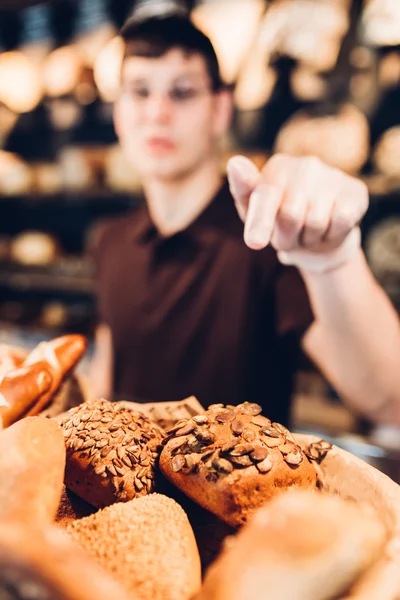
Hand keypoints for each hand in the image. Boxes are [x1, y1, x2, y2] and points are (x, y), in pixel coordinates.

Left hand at [227, 154, 367, 271]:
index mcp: (276, 168)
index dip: (260, 223)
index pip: (266, 197)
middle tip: (288, 237)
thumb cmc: (278, 216)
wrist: (320, 227)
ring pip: (316, 224)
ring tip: (307, 232)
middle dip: (286, 238)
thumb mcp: (253, 208)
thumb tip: (235, 163)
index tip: (254, 243)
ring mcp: (332, 176)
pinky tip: (329, 228)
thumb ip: (243, 190)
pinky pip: (340, 222)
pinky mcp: (355, 191)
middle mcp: (305, 165)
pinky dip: (331, 235)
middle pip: (290, 217)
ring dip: (308, 239)